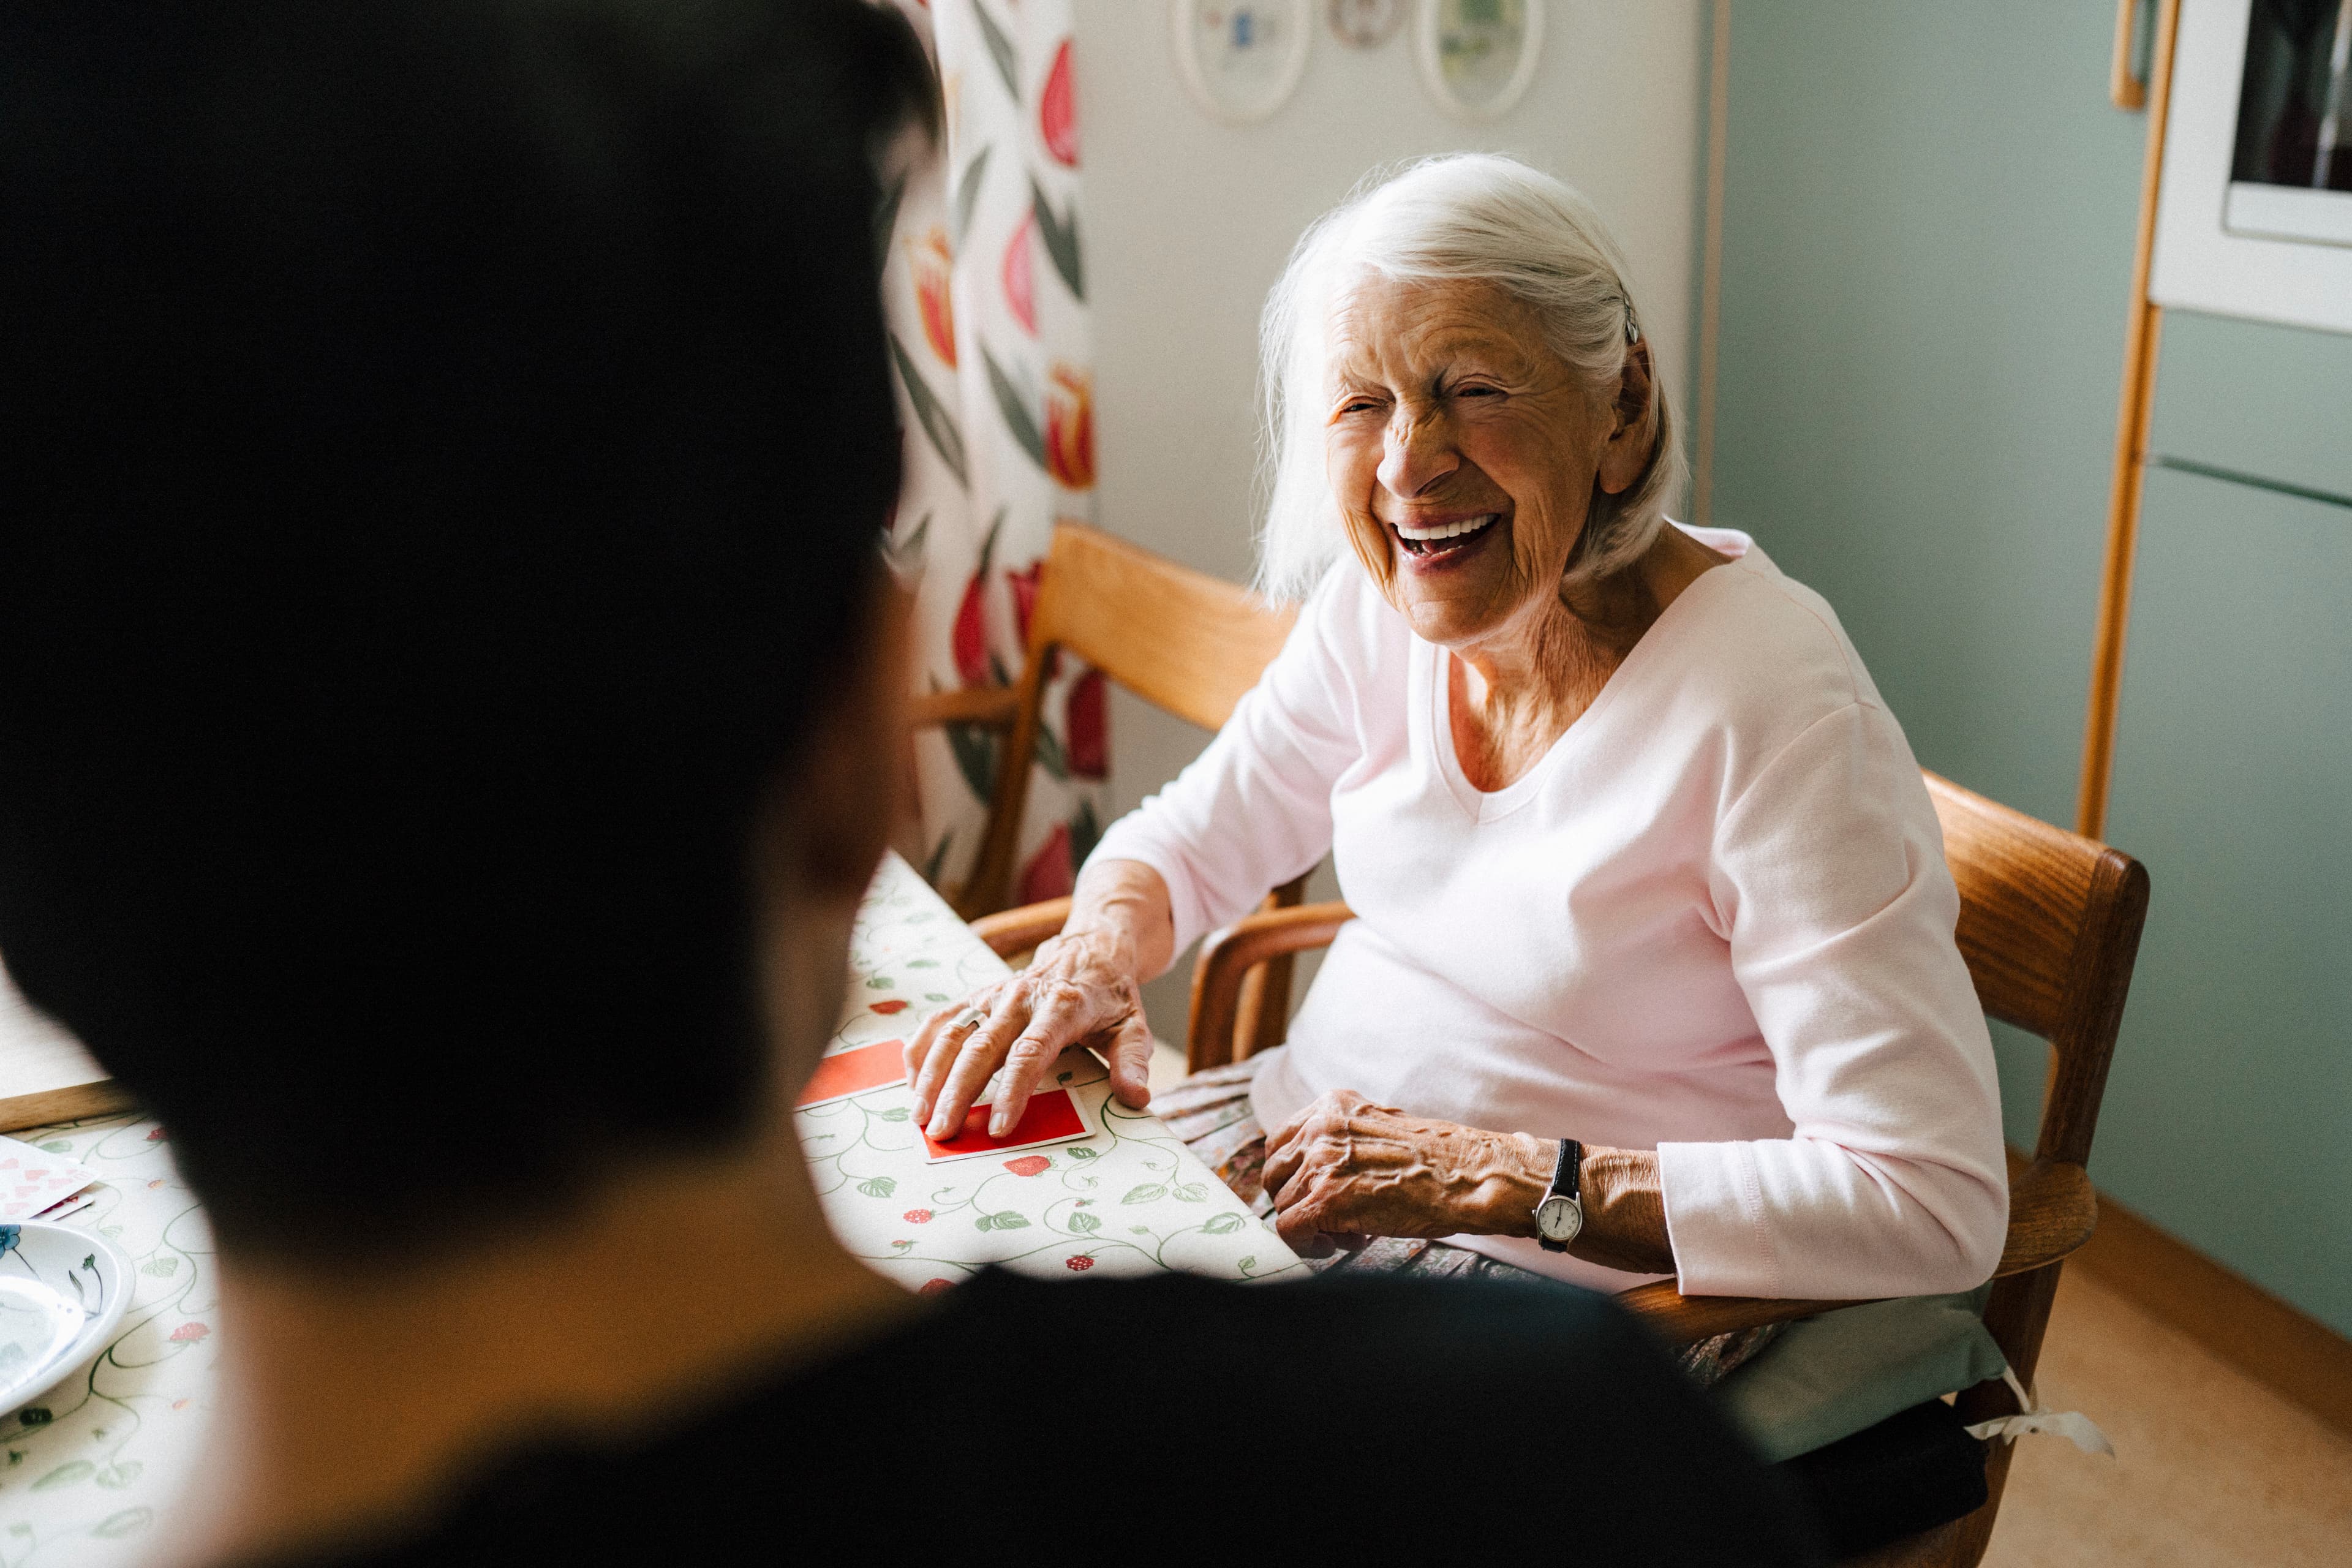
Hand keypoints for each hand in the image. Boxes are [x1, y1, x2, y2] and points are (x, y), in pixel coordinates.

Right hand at [906, 922, 1151, 1141]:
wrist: (1089, 948)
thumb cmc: (1110, 998)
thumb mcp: (1134, 1026)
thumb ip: (1133, 1062)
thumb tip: (1136, 1097)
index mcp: (1062, 1006)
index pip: (1031, 1052)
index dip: (1013, 1090)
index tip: (999, 1127)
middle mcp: (1021, 997)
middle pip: (981, 1046)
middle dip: (957, 1091)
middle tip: (942, 1132)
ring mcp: (994, 994)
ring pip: (954, 1032)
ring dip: (931, 1074)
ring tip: (919, 1116)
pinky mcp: (977, 995)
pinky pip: (941, 1019)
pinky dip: (921, 1048)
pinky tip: (911, 1082)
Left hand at [1260, 1090, 1552, 1258]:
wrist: (1471, 1176)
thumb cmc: (1438, 1160)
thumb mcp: (1380, 1130)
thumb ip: (1343, 1142)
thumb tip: (1313, 1175)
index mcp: (1332, 1106)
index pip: (1280, 1142)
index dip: (1292, 1176)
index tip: (1312, 1193)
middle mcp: (1319, 1128)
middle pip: (1274, 1175)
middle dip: (1296, 1201)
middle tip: (1331, 1218)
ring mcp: (1321, 1163)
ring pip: (1282, 1205)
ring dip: (1310, 1225)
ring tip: (1350, 1231)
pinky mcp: (1327, 1200)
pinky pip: (1289, 1230)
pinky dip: (1308, 1245)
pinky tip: (1342, 1244)